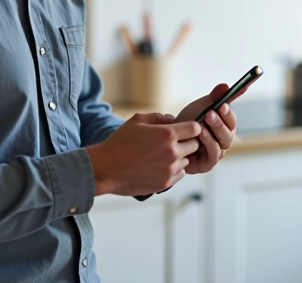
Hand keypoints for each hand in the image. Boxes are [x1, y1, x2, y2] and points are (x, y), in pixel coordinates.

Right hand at [85, 113, 201, 196]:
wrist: (106, 168)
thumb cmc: (120, 143)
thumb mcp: (137, 120)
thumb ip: (159, 117)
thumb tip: (173, 119)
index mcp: (167, 135)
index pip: (195, 129)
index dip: (191, 127)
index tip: (184, 129)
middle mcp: (172, 153)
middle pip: (195, 145)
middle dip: (187, 141)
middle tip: (173, 142)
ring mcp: (170, 169)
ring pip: (187, 160)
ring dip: (180, 156)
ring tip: (161, 154)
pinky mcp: (165, 183)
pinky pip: (180, 174)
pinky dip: (174, 169)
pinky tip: (159, 165)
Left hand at [174, 82, 242, 173]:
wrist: (169, 138)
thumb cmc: (188, 122)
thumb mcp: (201, 106)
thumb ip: (215, 97)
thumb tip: (226, 86)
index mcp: (224, 127)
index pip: (232, 121)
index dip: (228, 113)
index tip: (222, 105)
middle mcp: (222, 141)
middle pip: (229, 134)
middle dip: (219, 123)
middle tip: (209, 114)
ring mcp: (215, 153)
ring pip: (221, 145)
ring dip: (212, 133)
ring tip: (201, 125)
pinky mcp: (207, 164)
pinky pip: (212, 156)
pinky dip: (207, 144)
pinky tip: (198, 136)